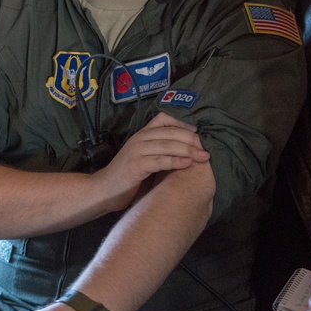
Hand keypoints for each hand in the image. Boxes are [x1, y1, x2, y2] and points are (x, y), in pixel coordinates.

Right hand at [94, 112, 209, 211]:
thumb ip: (158, 151)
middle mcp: (140, 139)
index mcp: (142, 135)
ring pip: (167, 145)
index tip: (198, 134)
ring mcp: (137, 151)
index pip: (164, 119)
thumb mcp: (143, 158)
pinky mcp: (136, 165)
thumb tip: (184, 151)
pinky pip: (160, 160)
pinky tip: (187, 164)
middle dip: (191, 140)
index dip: (182, 124)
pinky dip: (175, 161)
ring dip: (188, 150)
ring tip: (203, 157)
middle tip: (207, 150)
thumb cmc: (126, 177)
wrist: (103, 191)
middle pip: (170, 132)